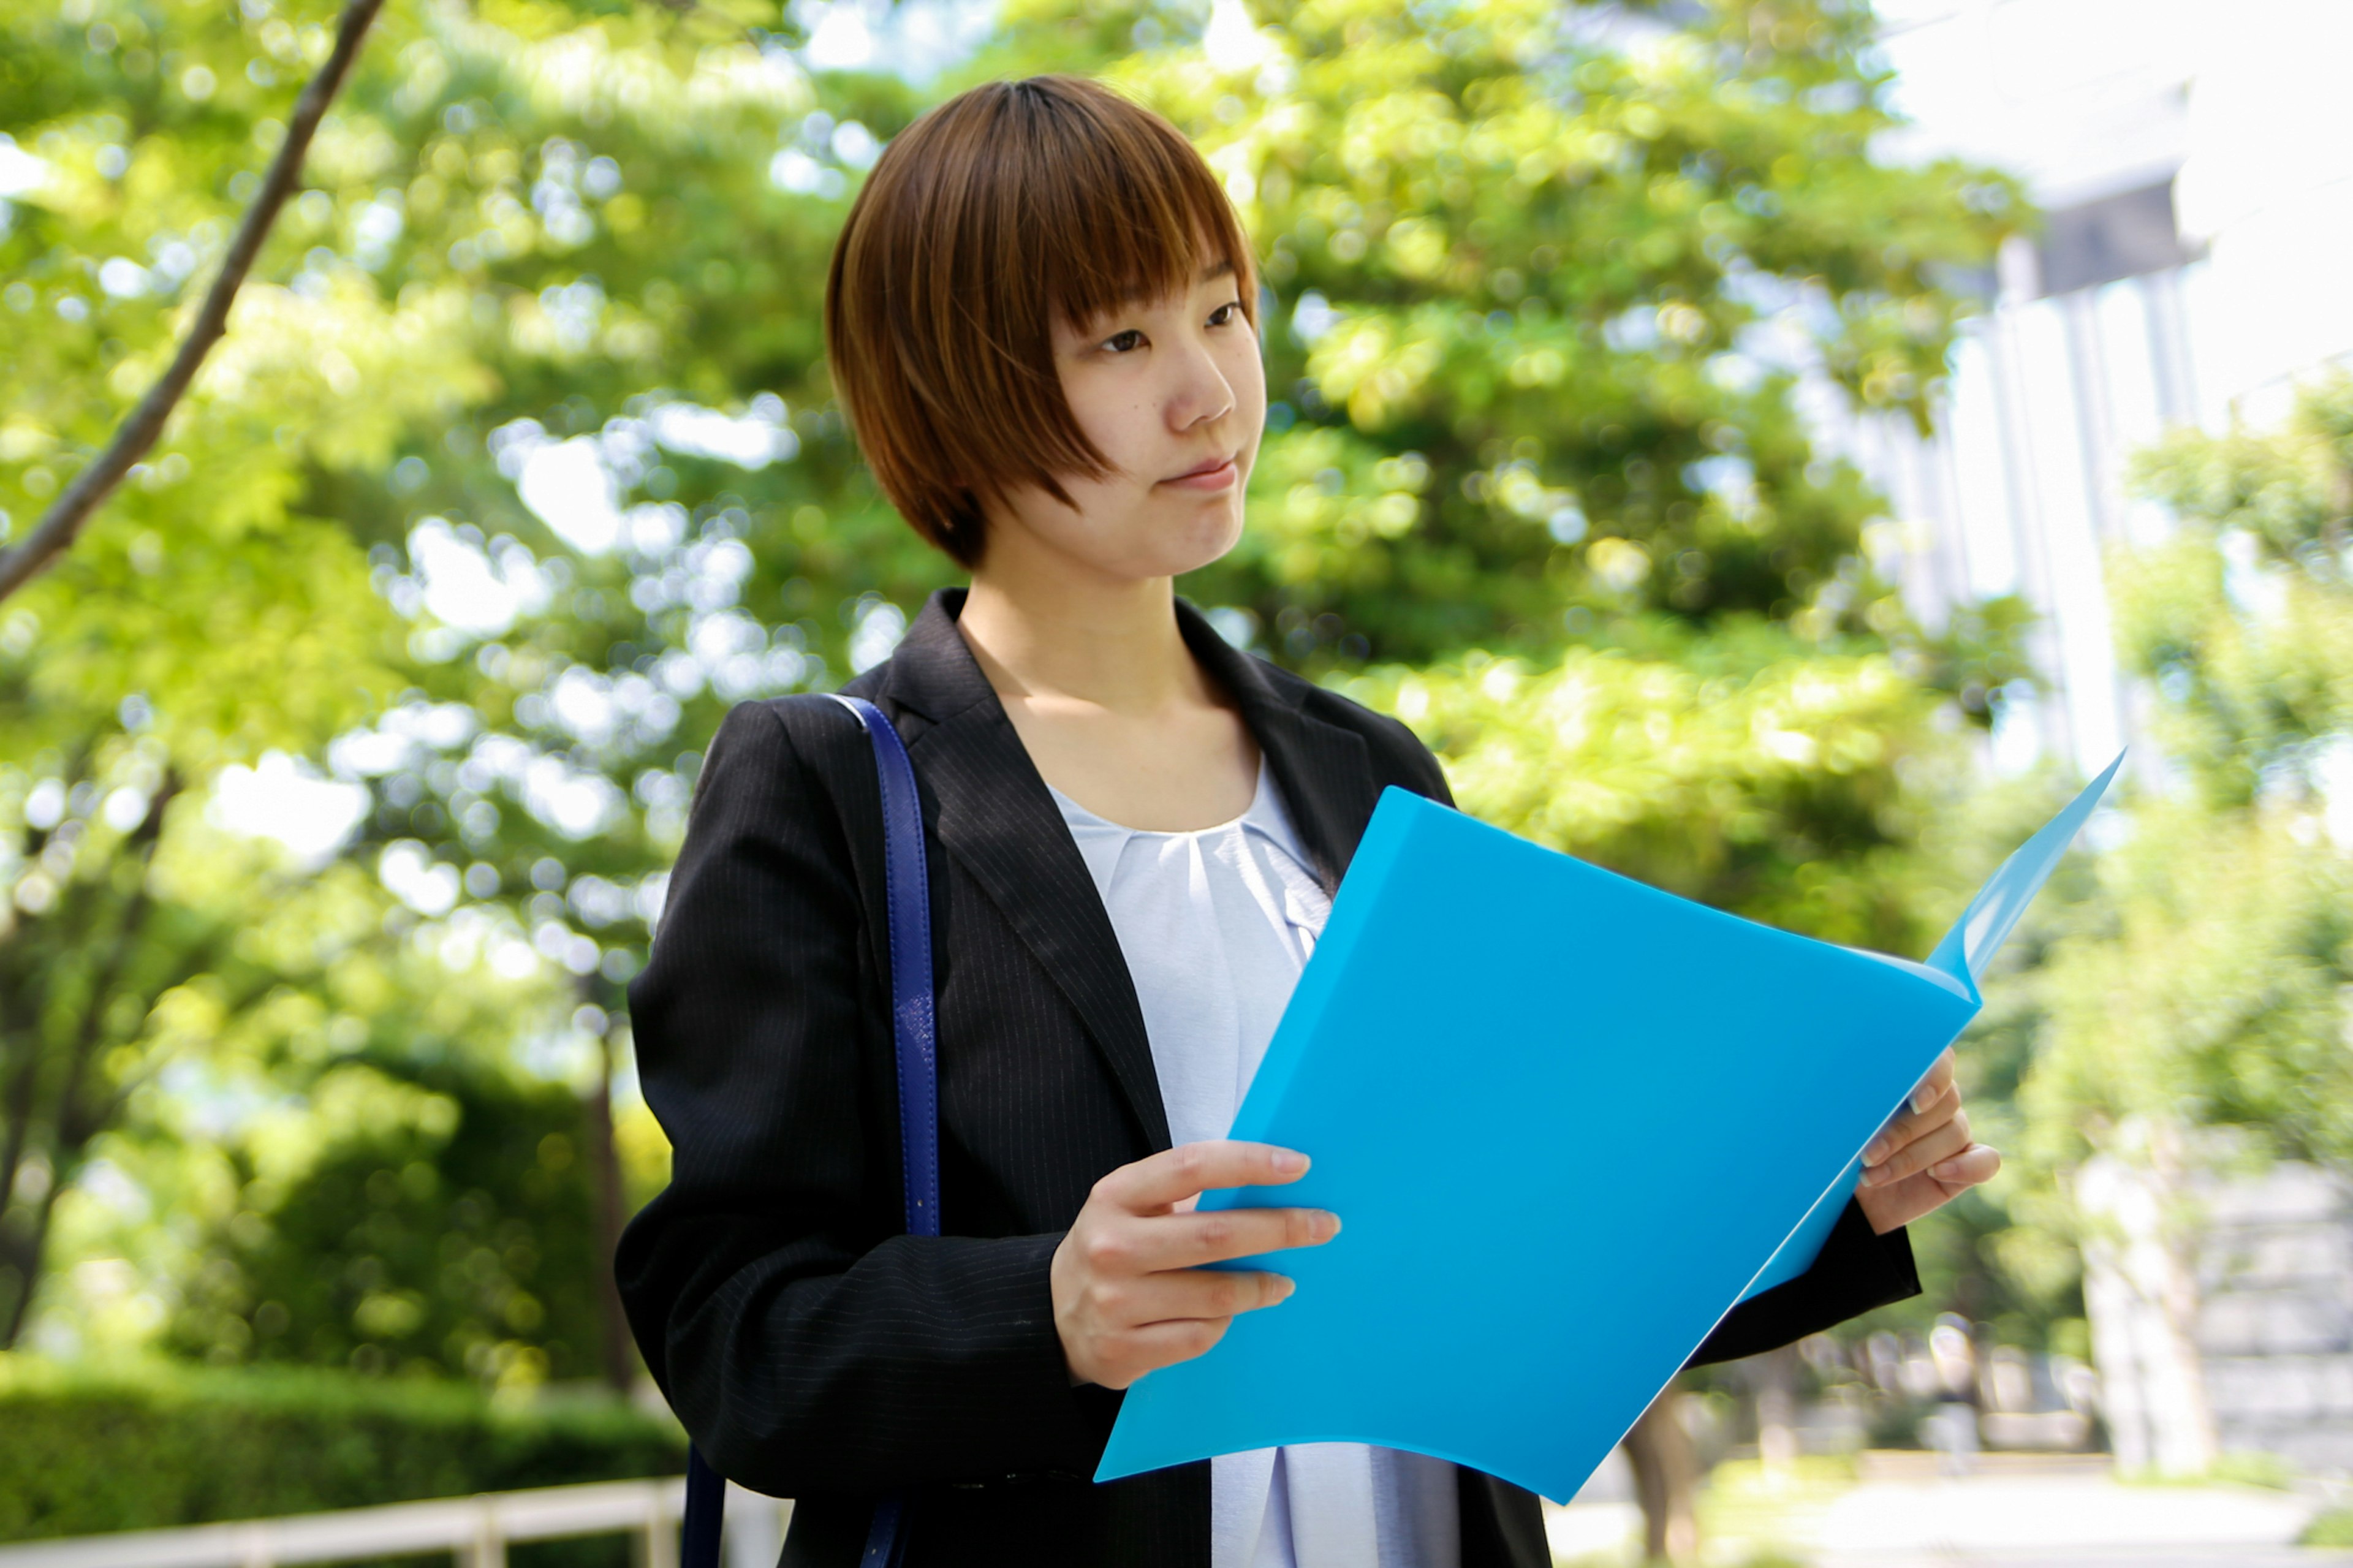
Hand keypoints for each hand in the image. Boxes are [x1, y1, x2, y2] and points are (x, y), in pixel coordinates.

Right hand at [1051, 1140, 1339, 1389]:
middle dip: (1282, 1228)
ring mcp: (1114, 1303)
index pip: (1192, 1166)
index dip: (1249, 1163)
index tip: (1298, 1165)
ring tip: (1283, 1280)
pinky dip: (1225, 1322)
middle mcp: (1111, 1247)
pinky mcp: (1122, 1351)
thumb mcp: (1133, 1207)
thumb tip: (1272, 1184)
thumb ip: (1186, 1193)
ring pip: (1217, 1295)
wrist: (1051, 1315)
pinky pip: (1200, 1336)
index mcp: (1114, 1196)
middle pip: (1216, 1235)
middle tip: (1324, 1226)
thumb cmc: (1115, 1247)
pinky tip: (1231, 1312)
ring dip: (1263, 1286)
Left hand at [1854, 1047, 2000, 1233]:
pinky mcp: (1967, 1165)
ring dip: (1912, 1158)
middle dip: (1903, 1132)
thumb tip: (1850, 1089)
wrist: (1852, 1198)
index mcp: (1910, 1079)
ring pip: (1954, 1133)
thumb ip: (1854, 1102)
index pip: (1938, 1060)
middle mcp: (1939, 1102)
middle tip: (1867, 1154)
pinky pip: (1986, 1162)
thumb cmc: (1841, 1150)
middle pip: (1944, 1103)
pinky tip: (1937, 1174)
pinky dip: (1966, 1167)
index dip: (1934, 1077)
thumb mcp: (1839, 1125)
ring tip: (1873, 1175)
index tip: (1914, 1102)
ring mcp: (1954, 1132)